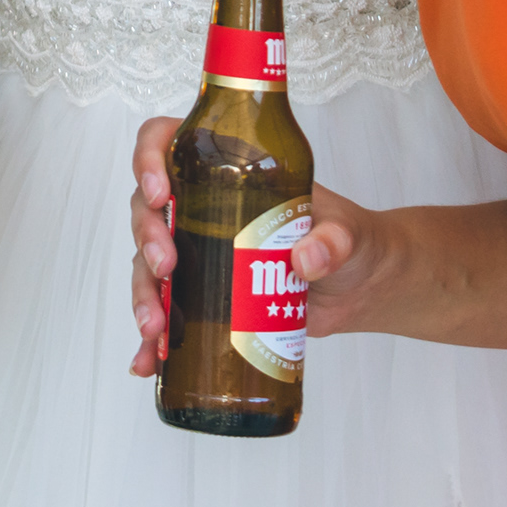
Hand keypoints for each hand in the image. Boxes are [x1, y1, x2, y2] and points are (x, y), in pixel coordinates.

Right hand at [126, 115, 393, 373]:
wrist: (361, 288)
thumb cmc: (352, 241)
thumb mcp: (348, 232)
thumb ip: (334, 240)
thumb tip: (306, 259)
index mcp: (230, 173)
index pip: (169, 143)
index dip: (149, 159)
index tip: (159, 192)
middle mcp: (203, 208)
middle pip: (149, 209)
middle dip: (148, 237)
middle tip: (168, 266)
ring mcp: (200, 254)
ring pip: (149, 264)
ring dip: (144, 293)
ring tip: (155, 326)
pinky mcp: (205, 296)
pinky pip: (167, 313)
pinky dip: (152, 340)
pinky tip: (147, 363)